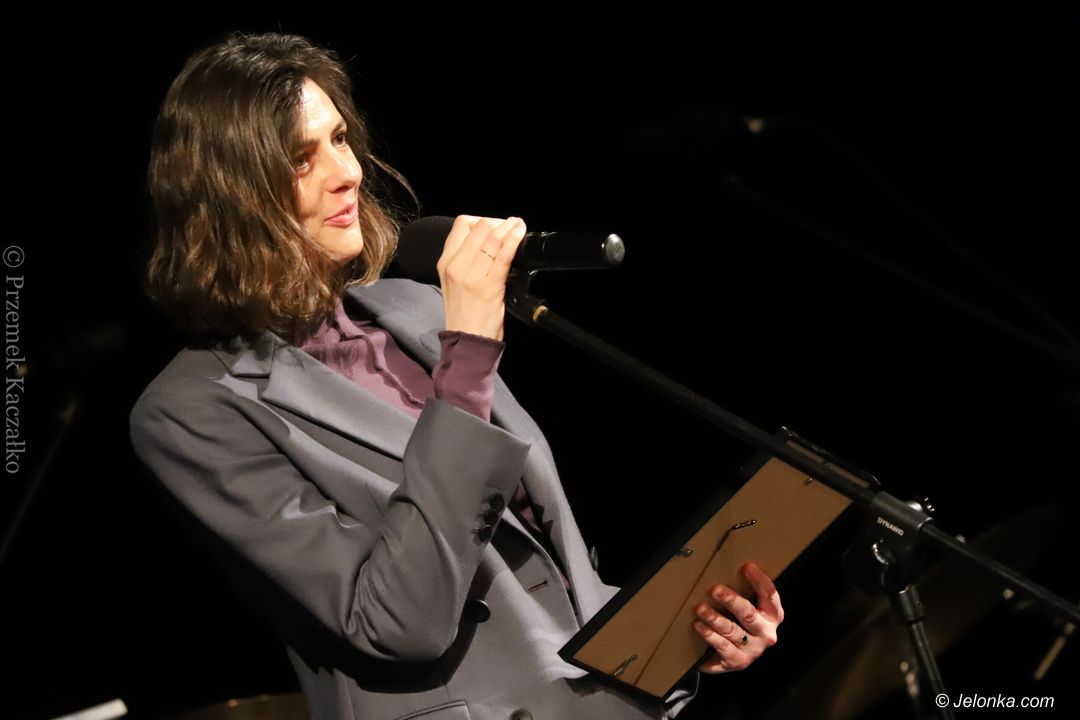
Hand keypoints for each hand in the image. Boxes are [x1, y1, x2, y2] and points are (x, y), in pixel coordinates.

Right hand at [436, 215, 526, 341]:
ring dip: (510, 228)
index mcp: (445, 263)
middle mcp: (455, 266)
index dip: (482, 221)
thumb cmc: (465, 315)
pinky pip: (502, 256)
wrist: (467, 341)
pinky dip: (514, 241)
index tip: (494, 227)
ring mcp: (471, 276)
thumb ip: (465, 261)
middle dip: (499, 222)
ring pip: (492, 238)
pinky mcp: (488, 286)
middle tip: (511, 226)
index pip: (462, 225)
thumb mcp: (455, 283)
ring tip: (519, 226)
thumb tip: (489, 242)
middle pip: (479, 227)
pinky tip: (520, 235)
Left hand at [694, 562, 783, 673]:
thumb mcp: (745, 607)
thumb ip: (743, 592)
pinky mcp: (738, 661)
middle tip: (715, 590)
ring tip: (700, 608)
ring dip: (715, 618)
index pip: (770, 595)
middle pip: (749, 614)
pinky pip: (723, 647)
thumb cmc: (739, 623)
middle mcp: (766, 634)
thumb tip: (723, 568)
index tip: (747, 567)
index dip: (760, 581)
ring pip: (732, 631)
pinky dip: (709, 635)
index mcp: (773, 616)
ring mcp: (753, 650)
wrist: (731, 655)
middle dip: (732, 601)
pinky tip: (699, 625)